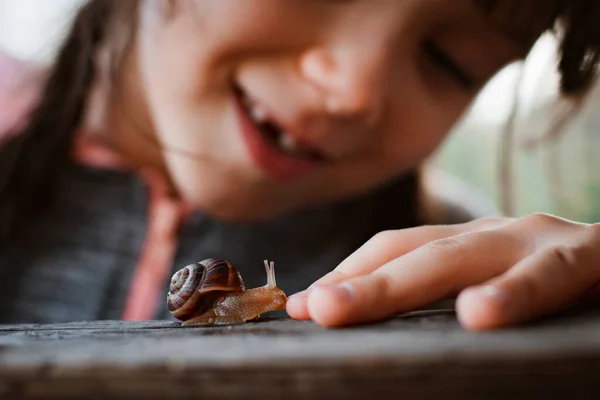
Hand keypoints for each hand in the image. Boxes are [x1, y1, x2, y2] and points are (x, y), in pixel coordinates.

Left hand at [286, 213, 599, 329]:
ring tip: (352, 307)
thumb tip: (375, 333)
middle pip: (414, 253)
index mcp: (467, 244)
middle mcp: (494, 235)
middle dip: (360, 281)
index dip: (348, 274)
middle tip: (314, 308)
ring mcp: (537, 240)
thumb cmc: (556, 288)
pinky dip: (514, 292)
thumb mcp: (492, 290)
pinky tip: (480, 313)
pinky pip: (550, 273)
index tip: (302, 306)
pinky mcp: (591, 255)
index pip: (394, 250)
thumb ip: (438, 303)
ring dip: (402, 282)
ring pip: (464, 256)